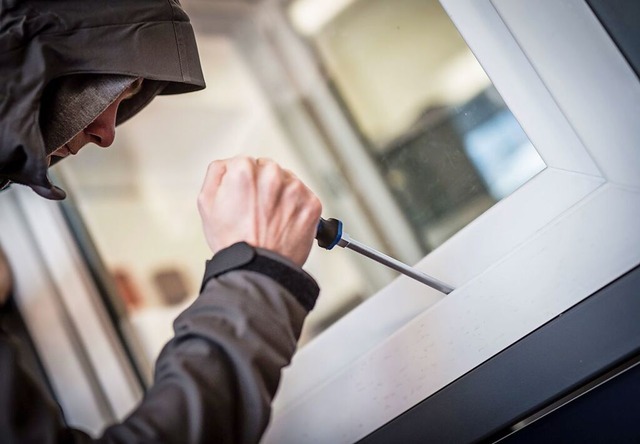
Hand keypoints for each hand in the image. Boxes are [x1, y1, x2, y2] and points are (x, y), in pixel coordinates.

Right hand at [197, 156, 321, 266]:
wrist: (258, 269)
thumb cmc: (233, 241)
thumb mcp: (206, 203)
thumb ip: (216, 173)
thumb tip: (228, 163)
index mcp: (244, 170)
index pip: (247, 162)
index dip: (243, 182)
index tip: (244, 198)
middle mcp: (272, 175)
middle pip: (268, 169)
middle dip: (263, 185)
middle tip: (257, 211)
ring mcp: (295, 189)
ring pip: (287, 181)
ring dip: (281, 195)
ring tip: (270, 219)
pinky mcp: (312, 204)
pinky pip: (304, 197)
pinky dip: (296, 208)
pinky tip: (284, 223)